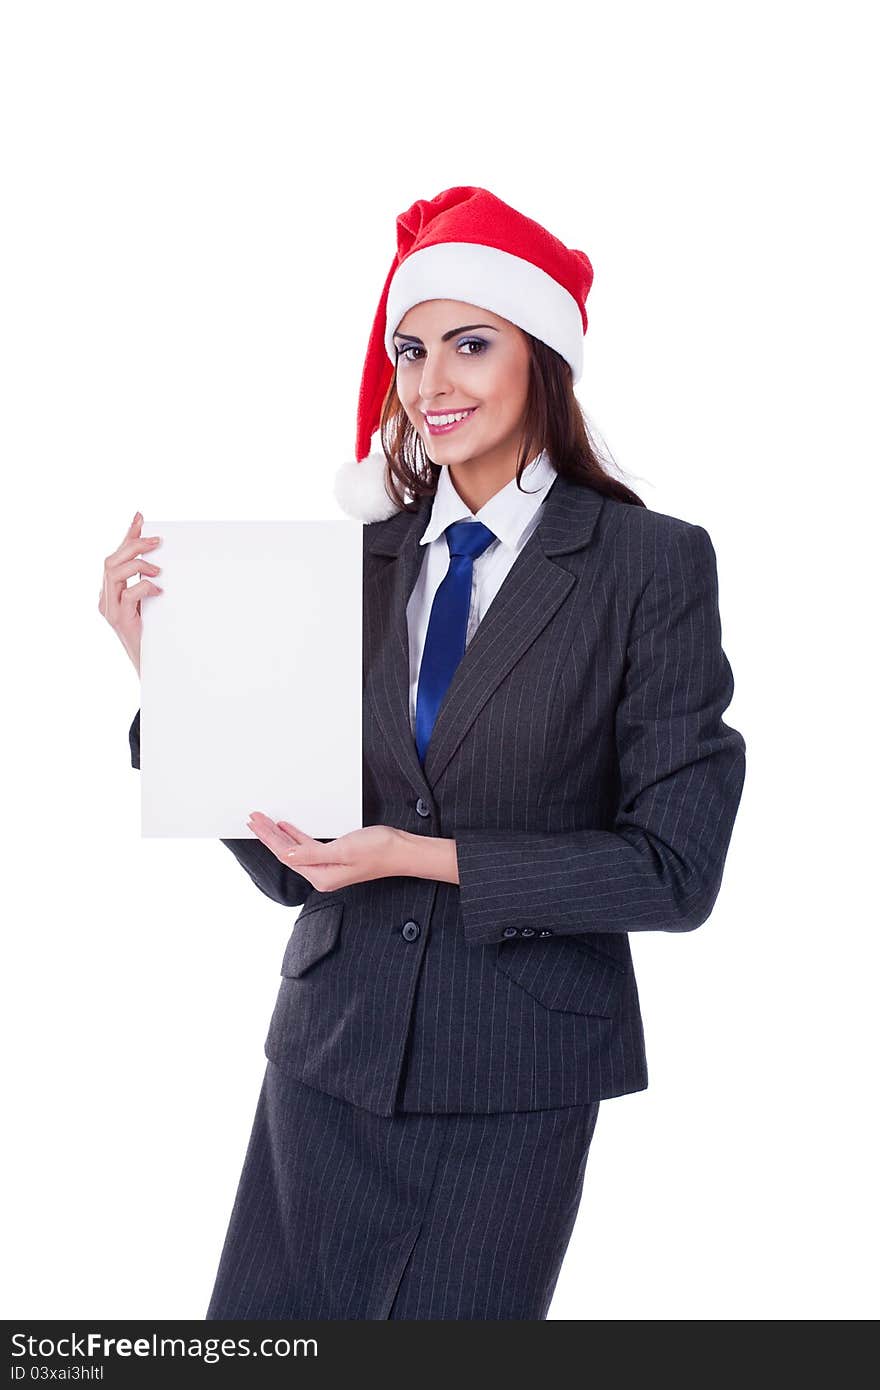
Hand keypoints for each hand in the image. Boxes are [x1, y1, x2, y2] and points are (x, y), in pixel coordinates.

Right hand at [99, 511, 162, 675]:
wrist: (151, 665)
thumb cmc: (153, 633)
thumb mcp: (150, 602)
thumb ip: (150, 581)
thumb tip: (164, 559)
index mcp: (111, 590)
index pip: (116, 556)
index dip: (127, 535)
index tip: (140, 517)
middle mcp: (105, 597)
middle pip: (111, 560)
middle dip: (133, 545)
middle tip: (157, 541)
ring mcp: (109, 609)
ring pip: (113, 573)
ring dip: (138, 565)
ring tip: (158, 569)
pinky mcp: (119, 621)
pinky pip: (127, 595)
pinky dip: (143, 587)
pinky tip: (158, 590)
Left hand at [246, 812, 403, 892]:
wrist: (401, 851)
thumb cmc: (378, 850)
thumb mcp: (342, 850)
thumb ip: (312, 854)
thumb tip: (285, 856)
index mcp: (320, 876)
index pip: (286, 855)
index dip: (268, 837)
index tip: (256, 822)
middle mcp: (321, 875)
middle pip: (287, 852)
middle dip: (268, 834)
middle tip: (252, 818)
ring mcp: (327, 867)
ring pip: (295, 849)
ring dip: (279, 834)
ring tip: (263, 822)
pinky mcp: (335, 858)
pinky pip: (307, 847)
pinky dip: (295, 836)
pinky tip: (288, 828)